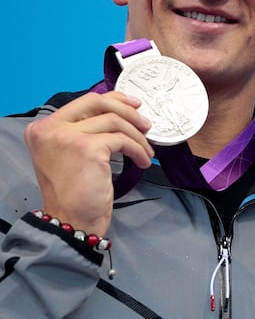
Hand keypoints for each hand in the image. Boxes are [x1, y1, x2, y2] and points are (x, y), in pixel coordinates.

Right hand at [24, 91, 153, 236]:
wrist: (72, 219)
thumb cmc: (74, 191)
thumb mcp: (72, 154)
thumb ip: (84, 131)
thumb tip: (119, 111)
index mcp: (44, 127)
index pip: (84, 102)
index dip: (114, 100)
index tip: (134, 106)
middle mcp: (51, 128)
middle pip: (98, 103)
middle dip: (128, 111)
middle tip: (147, 125)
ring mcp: (67, 137)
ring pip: (115, 122)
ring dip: (137, 137)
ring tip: (146, 151)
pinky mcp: (88, 148)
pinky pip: (122, 140)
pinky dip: (138, 150)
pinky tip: (142, 162)